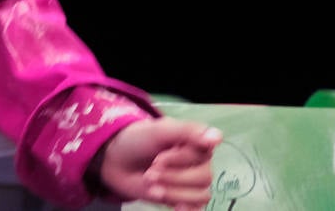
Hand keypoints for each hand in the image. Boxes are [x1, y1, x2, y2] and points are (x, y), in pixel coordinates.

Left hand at [98, 117, 221, 209]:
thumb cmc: (138, 141)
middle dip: (173, 176)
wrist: (116, 161)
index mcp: (195, 142)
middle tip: (150, 172)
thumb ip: (187, 131)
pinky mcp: (183, 199)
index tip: (158, 158)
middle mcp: (199, 162)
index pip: (204, 153)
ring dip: (174, 192)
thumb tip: (218, 136)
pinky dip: (186, 208)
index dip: (180, 159)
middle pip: (203, 177)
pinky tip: (174, 206)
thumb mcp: (158, 130)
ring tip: (152, 186)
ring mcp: (191, 182)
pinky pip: (197, 208)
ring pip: (201, 195)